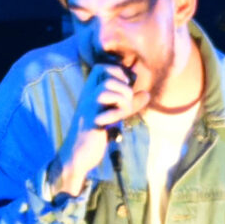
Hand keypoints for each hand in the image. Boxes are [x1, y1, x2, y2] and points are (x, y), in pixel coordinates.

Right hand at [53, 61, 147, 196]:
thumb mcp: (115, 116)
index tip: (125, 88)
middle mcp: (87, 96)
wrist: (77, 155)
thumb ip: (129, 104)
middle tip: (125, 101)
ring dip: (123, 96)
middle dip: (123, 84)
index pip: (101, 67)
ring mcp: (88, 106)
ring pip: (107, 85)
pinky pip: (107, 105)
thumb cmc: (95, 135)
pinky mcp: (91, 118)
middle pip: (106, 72)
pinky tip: (118, 119)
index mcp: (91, 93)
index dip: (117, 72)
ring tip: (124, 111)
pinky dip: (119, 109)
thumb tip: (147, 93)